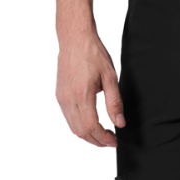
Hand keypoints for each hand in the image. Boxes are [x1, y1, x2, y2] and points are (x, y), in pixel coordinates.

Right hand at [56, 28, 124, 146]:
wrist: (74, 38)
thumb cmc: (93, 54)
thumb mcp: (110, 77)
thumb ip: (115, 102)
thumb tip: (119, 123)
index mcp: (82, 94)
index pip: (91, 127)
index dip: (103, 138)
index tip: (114, 141)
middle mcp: (68, 98)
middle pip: (80, 131)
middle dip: (96, 141)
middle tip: (111, 140)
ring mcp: (61, 97)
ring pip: (73, 127)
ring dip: (88, 135)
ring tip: (103, 134)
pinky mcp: (59, 94)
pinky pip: (68, 118)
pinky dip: (80, 126)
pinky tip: (92, 123)